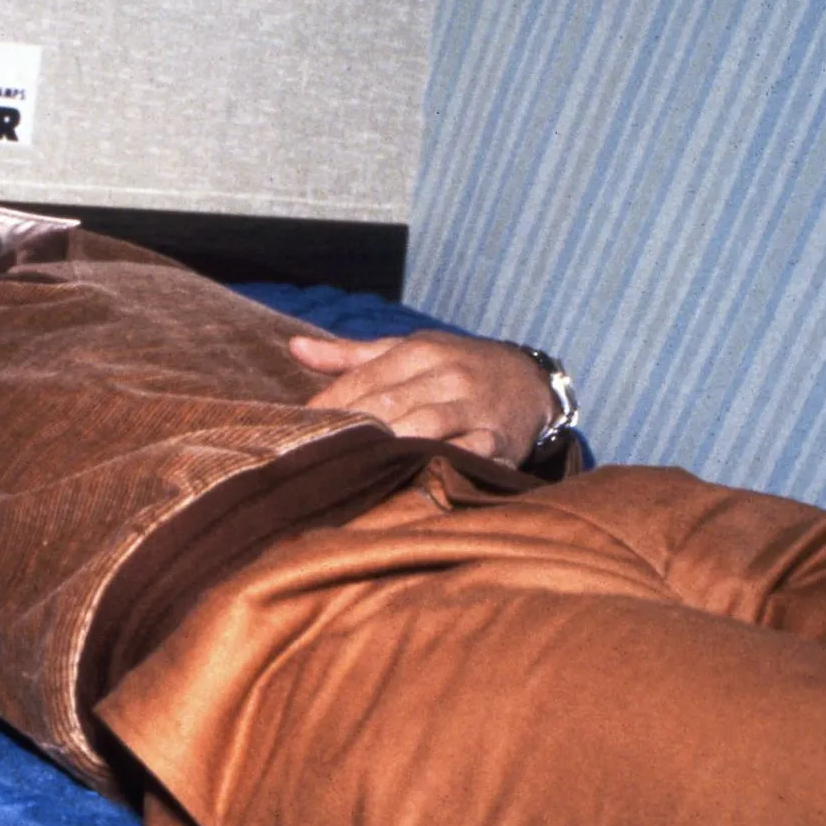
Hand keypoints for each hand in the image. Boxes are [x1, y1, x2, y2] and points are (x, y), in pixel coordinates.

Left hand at [288, 330, 554, 466]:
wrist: (531, 382)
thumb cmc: (455, 367)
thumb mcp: (408, 351)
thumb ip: (351, 356)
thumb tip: (294, 347)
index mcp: (421, 352)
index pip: (364, 380)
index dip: (330, 405)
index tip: (300, 426)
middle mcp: (448, 377)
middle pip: (388, 406)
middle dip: (353, 429)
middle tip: (318, 453)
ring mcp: (475, 410)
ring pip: (423, 429)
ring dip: (388, 448)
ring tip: (354, 467)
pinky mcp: (499, 442)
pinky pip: (464, 455)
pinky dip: (436, 465)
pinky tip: (406, 478)